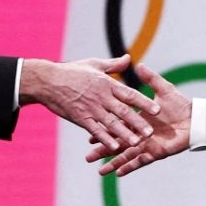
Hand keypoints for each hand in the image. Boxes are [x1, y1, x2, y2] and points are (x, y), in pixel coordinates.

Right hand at [19, 54, 159, 150]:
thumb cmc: (71, 71)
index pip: (129, 94)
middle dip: (138, 122)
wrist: (48, 81)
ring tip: (136, 143)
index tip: (157, 109)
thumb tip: (129, 58)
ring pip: (111, 123)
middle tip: (151, 132)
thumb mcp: (94, 64)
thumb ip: (113, 64)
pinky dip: (104, 138)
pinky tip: (113, 147)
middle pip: (123, 111)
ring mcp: (90, 108)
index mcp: (106, 83)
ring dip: (124, 133)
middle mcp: (101, 97)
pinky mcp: (80, 118)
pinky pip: (95, 130)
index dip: (144, 102)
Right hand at [89, 63, 190, 175]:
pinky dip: (130, 167)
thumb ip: (150, 79)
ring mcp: (147, 145)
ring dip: (112, 162)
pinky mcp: (155, 152)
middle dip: (102, 150)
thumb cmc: (180, 104)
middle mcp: (140, 134)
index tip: (89, 135)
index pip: (116, 125)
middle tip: (87, 156)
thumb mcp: (163, 89)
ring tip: (99, 171)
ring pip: (125, 155)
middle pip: (117, 142)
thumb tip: (139, 65)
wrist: (196, 120)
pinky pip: (140, 162)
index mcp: (138, 120)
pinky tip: (118, 173)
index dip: (104, 129)